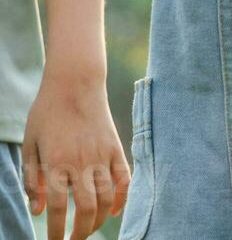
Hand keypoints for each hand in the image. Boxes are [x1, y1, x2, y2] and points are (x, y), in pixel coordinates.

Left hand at [22, 71, 128, 239]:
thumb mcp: (30, 144)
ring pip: (107, 198)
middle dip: (81, 232)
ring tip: (90, 229)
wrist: (76, 83)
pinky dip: (123, 197)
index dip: (55, 231)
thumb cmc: (47, 112)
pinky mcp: (116, 148)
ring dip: (100, 219)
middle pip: (86, 209)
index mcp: (57, 163)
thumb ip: (32, 179)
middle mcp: (82, 162)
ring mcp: (102, 156)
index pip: (57, 208)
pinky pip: (124, 179)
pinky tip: (116, 210)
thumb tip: (37, 210)